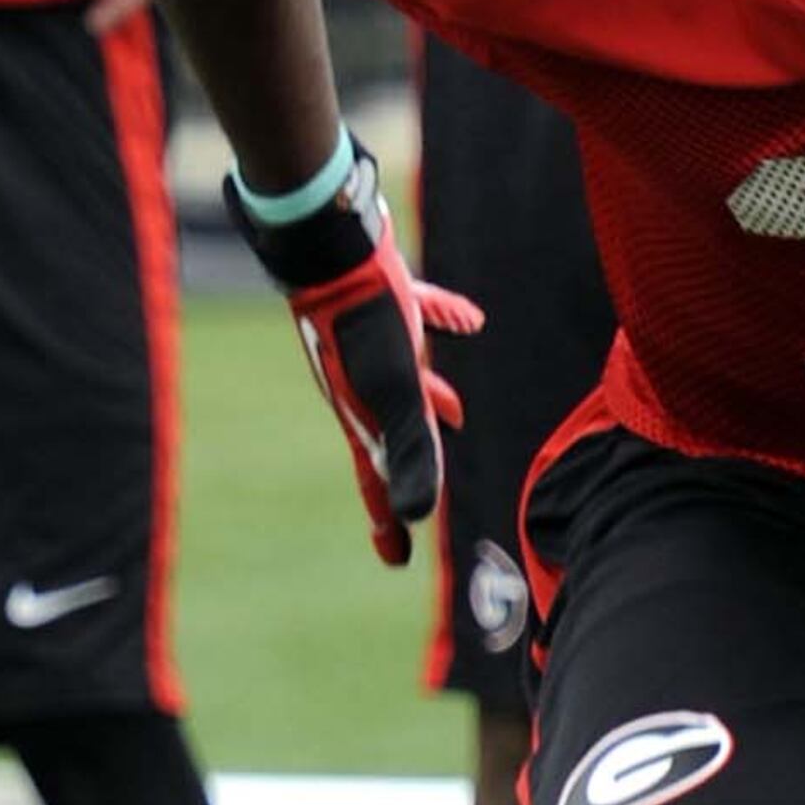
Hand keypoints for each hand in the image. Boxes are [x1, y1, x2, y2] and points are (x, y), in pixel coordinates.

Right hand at [227, 141, 483, 566]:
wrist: (332, 244)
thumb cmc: (365, 323)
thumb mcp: (395, 392)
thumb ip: (411, 448)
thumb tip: (419, 515)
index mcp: (362, 413)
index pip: (377, 480)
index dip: (388, 520)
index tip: (394, 560)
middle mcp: (363, 381)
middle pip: (392, 435)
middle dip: (412, 466)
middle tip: (422, 498)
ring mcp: (372, 339)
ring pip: (406, 380)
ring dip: (434, 400)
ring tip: (460, 413)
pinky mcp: (385, 299)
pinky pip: (418, 318)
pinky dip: (443, 323)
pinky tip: (471, 321)